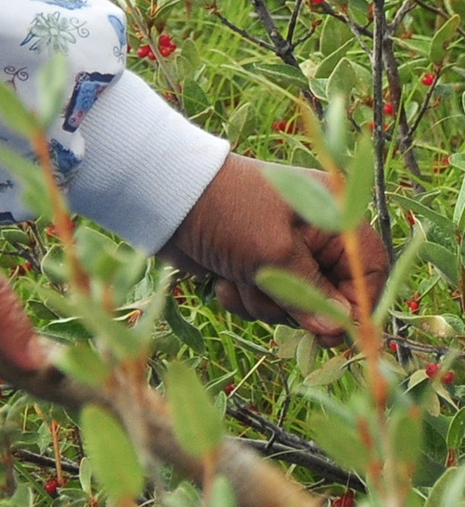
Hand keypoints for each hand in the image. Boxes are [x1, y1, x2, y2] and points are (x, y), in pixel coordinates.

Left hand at [157, 153, 388, 346]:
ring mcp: (281, 251)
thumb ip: (308, 294)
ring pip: (290, 304)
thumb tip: (338, 330)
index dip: (355, 305)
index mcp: (333, 215)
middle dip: (291, 302)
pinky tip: (220, 278)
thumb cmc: (226, 213)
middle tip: (261, 285)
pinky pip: (261, 302)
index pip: (369, 270)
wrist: (164, 200)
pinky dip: (240, 297)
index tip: (332, 332)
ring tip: (235, 274)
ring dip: (260, 300)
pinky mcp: (251, 267)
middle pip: (328, 295)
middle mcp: (313, 234)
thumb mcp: (273, 253)